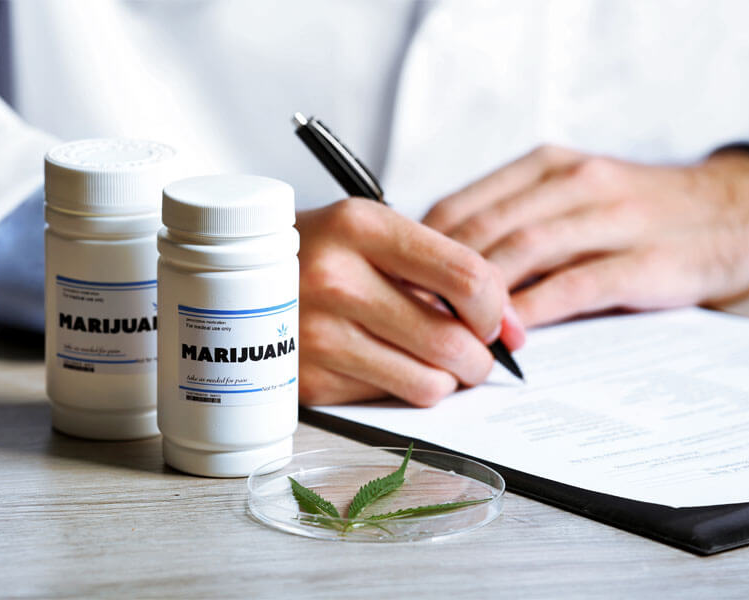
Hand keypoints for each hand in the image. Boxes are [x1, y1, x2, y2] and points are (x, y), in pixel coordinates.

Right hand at [296, 198, 524, 406]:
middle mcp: (335, 279)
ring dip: (444, 380)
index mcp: (361, 227)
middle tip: (469, 353)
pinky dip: (398, 389)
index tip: (490, 319)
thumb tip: (514, 332)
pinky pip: (386, 401)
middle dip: (477, 357)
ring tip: (429, 362)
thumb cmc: (320, 253)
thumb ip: (446, 271)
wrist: (233, 278)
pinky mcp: (305, 380)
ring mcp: (315, 335)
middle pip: (452, 341)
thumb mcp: (375, 234)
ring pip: (427, 384)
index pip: (467, 277)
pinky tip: (380, 365)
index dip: (495, 308)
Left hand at [424, 146, 748, 326]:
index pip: (461, 207)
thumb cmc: (631, 212)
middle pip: (484, 230)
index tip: (396, 287)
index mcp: (545, 167)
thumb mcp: (567, 196)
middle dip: (439, 279)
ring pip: (524, 254)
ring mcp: (610, 218)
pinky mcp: (643, 259)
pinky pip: (574, 285)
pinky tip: (510, 335)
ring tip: (451, 332)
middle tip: (409, 318)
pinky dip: (534, 311)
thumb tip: (437, 270)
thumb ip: (510, 222)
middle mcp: (573, 182)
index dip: (419, 251)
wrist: (732, 211)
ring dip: (480, 298)